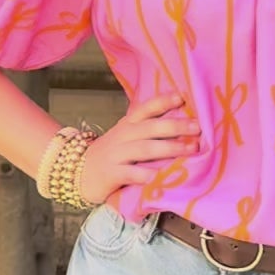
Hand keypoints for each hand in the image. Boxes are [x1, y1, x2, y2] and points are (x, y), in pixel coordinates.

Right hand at [78, 90, 199, 204]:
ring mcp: (116, 154)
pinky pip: (131, 173)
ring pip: (145, 148)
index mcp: (128, 124)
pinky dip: (146, 174)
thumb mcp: (126, 136)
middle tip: (197, 127)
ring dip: (169, 148)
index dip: (163, 102)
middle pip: (150, 127)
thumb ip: (147, 130)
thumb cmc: (111, 154)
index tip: (182, 97)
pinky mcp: (111, 173)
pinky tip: (160, 176)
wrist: (77, 171)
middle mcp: (123, 135)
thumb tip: (183, 124)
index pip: (146, 109)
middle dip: (175, 126)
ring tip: (190, 149)